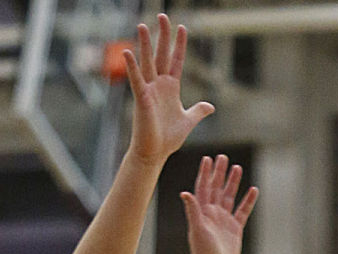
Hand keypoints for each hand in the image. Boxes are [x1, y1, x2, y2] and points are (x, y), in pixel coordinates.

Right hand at [125, 15, 213, 167]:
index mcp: (171, 88)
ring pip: (147, 62)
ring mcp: (149, 90)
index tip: (182, 28)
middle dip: (163, 35)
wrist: (154, 154)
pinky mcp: (141, 99)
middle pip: (161, 54)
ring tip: (142, 25)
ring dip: (144, 44)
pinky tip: (127, 51)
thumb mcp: (188, 122)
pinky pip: (136, 79)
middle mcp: (159, 85)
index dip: (179, 45)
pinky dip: (131, 66)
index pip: (176, 60)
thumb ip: (198, 111)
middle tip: (163, 16)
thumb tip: (210, 106)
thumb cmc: (167, 139)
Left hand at [182, 155, 257, 253]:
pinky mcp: (235, 229)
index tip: (207, 159)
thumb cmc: (203, 252)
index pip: (203, 188)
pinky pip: (242, 211)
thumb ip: (192, 209)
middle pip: (216, 188)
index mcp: (201, 212)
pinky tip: (253, 190)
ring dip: (232, 182)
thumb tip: (184, 193)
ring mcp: (224, 220)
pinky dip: (248, 201)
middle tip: (222, 157)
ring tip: (237, 167)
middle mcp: (212, 214)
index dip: (205, 173)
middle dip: (219, 173)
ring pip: (229, 196)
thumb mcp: (197, 228)